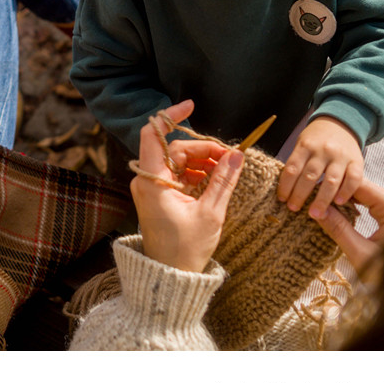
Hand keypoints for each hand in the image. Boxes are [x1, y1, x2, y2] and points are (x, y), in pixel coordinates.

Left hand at [131, 100, 244, 272]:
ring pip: (178, 161)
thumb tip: (237, 155)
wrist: (169, 277)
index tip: (191, 105)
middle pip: (174, 149)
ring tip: (227, 170)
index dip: (170, 116)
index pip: (154, 134)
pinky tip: (215, 179)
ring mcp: (151, 188)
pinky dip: (196, 173)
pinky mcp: (158, 196)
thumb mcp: (211, 213)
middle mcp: (146, 180)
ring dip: (202, 161)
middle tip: (230, 157)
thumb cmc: (185, 249)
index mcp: (152, 180)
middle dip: (203, 148)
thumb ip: (223, 180)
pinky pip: (177, 174)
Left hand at [277, 116, 362, 213]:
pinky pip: (354, 178)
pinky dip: (347, 191)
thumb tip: (285, 190)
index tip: (282, 199)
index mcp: (305, 146)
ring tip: (315, 214)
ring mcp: (341, 156)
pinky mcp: (357, 161)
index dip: (285, 186)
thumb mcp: (302, 144)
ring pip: (331, 180)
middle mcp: (323, 150)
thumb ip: (296, 163)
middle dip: (300, 195)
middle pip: (309, 176)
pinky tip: (339, 203)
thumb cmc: (316, 139)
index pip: (292, 168)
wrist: (340, 123)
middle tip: (294, 209)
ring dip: (322, 199)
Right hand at [310, 179, 383, 279]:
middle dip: (338, 193)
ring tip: (324, 204)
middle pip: (365, 188)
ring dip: (345, 199)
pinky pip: (373, 204)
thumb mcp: (360, 253)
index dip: (335, 188)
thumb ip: (339, 229)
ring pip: (368, 195)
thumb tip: (316, 210)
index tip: (314, 194)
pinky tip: (340, 210)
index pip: (361, 187)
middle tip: (315, 198)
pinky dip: (356, 205)